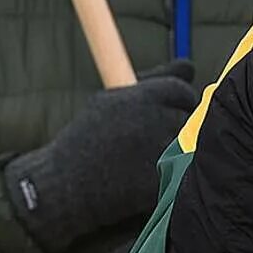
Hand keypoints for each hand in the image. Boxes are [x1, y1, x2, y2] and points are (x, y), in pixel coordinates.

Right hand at [4, 61, 201, 252]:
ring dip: (173, 154)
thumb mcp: (112, 101)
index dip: (177, 103)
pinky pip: (180, 175)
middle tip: (150, 141)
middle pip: (189, 119)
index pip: (182, 91)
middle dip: (175, 128)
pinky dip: (169, 179)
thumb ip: (156, 81)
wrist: (63, 187)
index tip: (167, 113)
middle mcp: (153, 121)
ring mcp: (160, 153)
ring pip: (187, 149)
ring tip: (140, 162)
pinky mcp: (163, 182)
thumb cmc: (87, 140)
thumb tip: (189, 66)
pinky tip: (141, 181)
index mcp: (141, 98)